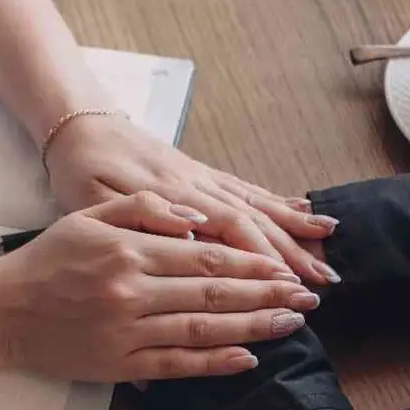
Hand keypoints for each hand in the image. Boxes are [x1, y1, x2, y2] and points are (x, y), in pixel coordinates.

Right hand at [0, 192, 320, 381]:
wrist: (0, 312)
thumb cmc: (45, 260)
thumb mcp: (88, 215)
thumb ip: (143, 208)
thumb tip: (196, 215)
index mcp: (128, 250)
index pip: (205, 257)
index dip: (250, 264)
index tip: (285, 267)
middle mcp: (132, 291)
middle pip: (213, 294)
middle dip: (266, 295)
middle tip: (306, 296)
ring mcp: (127, 332)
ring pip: (203, 330)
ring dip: (253, 328)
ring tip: (292, 324)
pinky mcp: (119, 365)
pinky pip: (175, 366)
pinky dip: (214, 364)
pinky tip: (247, 359)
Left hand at [44, 116, 340, 284]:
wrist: (80, 125)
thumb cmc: (82, 170)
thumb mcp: (92, 201)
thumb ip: (138, 218)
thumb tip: (192, 234)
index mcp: (169, 197)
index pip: (226, 229)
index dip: (258, 257)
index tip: (285, 285)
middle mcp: (195, 186)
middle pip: (251, 220)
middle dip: (288, 252)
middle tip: (320, 283)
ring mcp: (202, 178)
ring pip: (256, 203)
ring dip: (293, 228)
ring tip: (329, 248)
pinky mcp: (202, 173)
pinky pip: (247, 188)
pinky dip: (278, 201)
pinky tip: (304, 212)